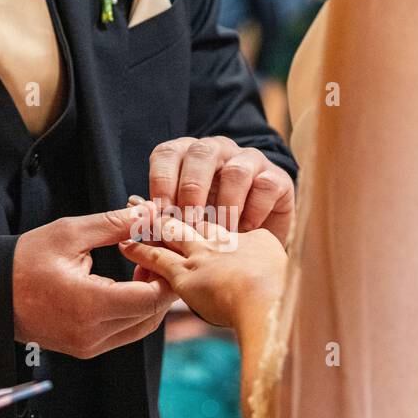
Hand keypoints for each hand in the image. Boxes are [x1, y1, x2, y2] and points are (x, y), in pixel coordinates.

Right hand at [14, 205, 175, 358]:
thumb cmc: (24, 261)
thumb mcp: (70, 234)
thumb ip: (115, 224)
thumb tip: (151, 213)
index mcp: (90, 305)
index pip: (152, 298)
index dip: (165, 271)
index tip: (162, 248)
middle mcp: (93, 334)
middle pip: (153, 314)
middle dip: (162, 283)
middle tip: (157, 253)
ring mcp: (90, 345)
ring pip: (143, 326)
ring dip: (151, 298)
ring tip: (142, 265)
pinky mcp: (87, 349)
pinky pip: (126, 332)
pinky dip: (136, 309)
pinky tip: (128, 283)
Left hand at [119, 214, 286, 331]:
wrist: (266, 299)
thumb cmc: (277, 285)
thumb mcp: (274, 257)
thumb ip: (261, 247)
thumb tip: (256, 244)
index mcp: (236, 237)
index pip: (208, 217)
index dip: (191, 208)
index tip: (175, 203)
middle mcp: (215, 241)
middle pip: (186, 218)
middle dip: (164, 209)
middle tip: (141, 202)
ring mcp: (198, 256)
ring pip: (168, 234)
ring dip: (148, 225)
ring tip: (131, 215)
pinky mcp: (185, 275)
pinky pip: (156, 260)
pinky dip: (140, 253)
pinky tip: (127, 247)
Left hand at [148, 137, 293, 243]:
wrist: (256, 247)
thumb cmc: (211, 236)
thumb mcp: (184, 238)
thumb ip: (163, 244)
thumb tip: (140, 267)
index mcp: (185, 158)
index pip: (167, 154)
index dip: (161, 180)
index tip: (159, 213)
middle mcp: (217, 151)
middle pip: (201, 153)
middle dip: (192, 189)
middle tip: (190, 223)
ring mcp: (249, 161)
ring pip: (236, 169)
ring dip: (226, 204)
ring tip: (221, 232)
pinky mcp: (277, 177)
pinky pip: (265, 185)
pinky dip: (253, 210)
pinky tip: (246, 230)